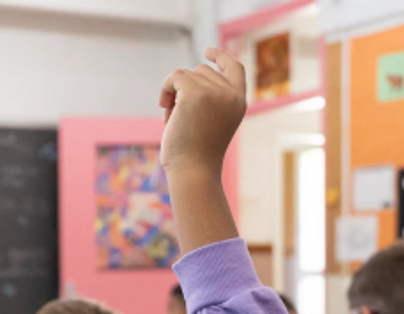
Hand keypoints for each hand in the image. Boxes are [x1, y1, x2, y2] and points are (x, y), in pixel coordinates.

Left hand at [159, 47, 246, 176]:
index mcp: (239, 102)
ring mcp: (214, 92)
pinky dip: (165, 90)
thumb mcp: (210, 123)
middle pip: (202, 71)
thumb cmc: (197, 155)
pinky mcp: (194, 93)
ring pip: (186, 75)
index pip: (234, 67)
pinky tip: (165, 110)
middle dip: (186, 89)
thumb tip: (185, 79)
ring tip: (174, 119)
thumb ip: (209, 100)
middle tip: (180, 116)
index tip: (208, 51)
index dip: (221, 56)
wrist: (194, 172)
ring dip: (175, 94)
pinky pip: (174, 77)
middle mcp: (230, 94)